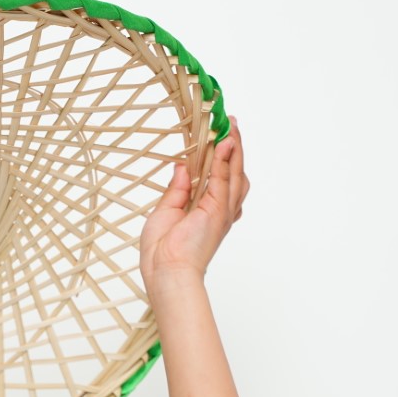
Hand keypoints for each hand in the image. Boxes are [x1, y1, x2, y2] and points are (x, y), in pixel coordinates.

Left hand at [140, 117, 249, 285]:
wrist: (166, 272)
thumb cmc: (162, 253)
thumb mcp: (165, 212)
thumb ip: (177, 190)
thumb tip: (181, 167)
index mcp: (207, 211)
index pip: (219, 177)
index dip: (221, 156)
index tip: (218, 135)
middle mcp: (220, 210)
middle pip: (234, 172)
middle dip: (234, 147)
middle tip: (229, 124)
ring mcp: (222, 211)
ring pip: (235, 172)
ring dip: (234, 148)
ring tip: (230, 126)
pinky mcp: (218, 211)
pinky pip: (224, 179)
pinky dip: (225, 159)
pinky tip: (225, 142)